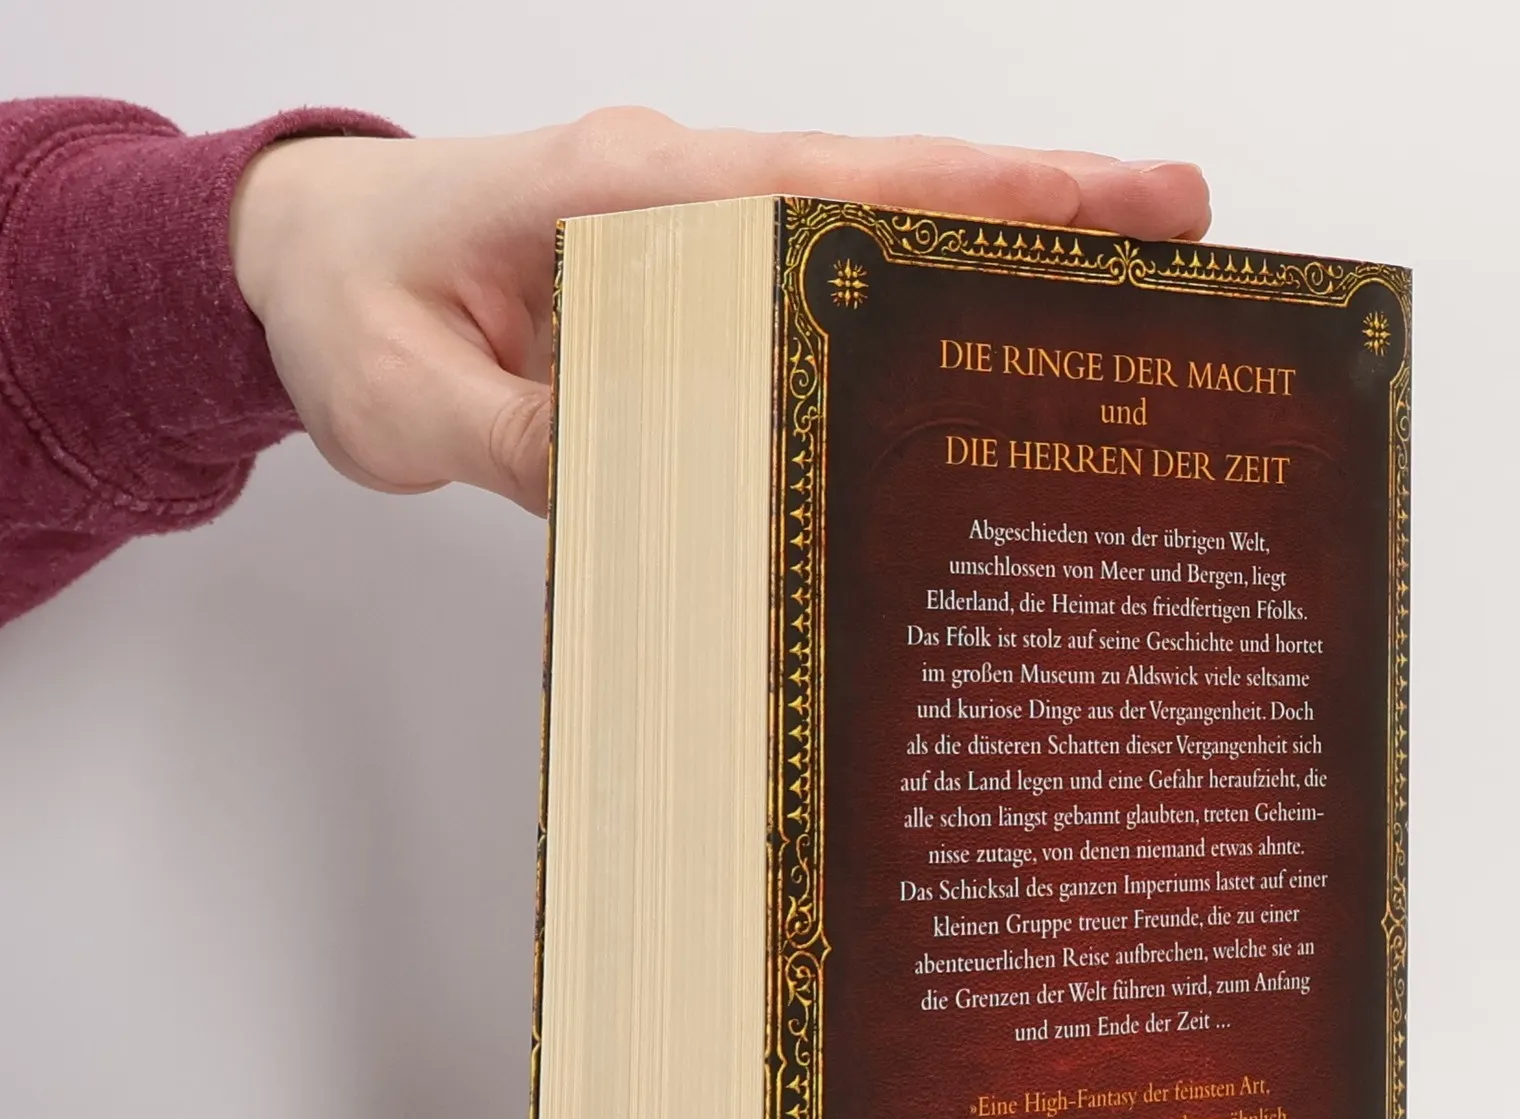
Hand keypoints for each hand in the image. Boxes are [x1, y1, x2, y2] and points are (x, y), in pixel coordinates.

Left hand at [229, 111, 1210, 513]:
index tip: (1082, 198)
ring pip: (865, 220)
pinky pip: (819, 268)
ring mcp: (691, 219)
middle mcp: (673, 187)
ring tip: (1132, 267)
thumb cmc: (348, 311)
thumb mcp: (405, 400)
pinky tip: (988, 332)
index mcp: (614, 194)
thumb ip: (519, 441)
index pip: (811, 187)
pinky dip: (915, 286)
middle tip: (1178, 214)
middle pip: (878, 185)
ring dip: (994, 241)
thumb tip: (645, 494)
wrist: (301, 261)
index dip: (953, 195)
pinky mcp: (693, 268)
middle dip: (1031, 197)